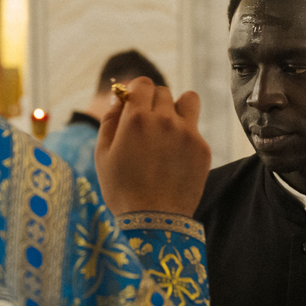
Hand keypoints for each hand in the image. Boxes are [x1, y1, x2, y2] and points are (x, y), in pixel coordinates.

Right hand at [95, 77, 211, 216]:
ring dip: (178, 107)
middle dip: (154, 102)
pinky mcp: (202, 148)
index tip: (135, 103)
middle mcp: (164, 120)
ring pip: (188, 99)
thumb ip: (110, 120)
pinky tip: (175, 156)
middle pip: (163, 92)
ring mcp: (187, 133)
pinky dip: (186, 135)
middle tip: (148, 122)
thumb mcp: (103, 154)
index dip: (137, 91)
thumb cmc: (121, 189)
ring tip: (170, 126)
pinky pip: (195, 128)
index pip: (143, 83)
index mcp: (136, 118)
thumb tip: (118, 98)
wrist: (153, 221)